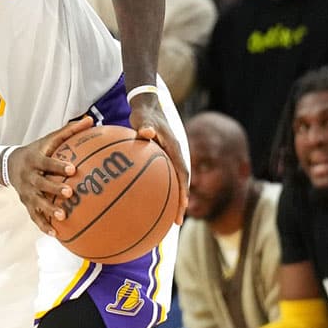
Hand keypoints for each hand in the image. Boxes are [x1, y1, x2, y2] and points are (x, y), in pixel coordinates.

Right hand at [7, 116, 93, 235]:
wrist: (10, 164)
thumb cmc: (37, 151)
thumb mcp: (48, 140)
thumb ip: (69, 132)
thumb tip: (91, 120)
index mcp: (34, 160)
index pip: (45, 163)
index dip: (57, 166)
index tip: (72, 169)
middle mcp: (28, 177)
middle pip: (40, 183)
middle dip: (53, 189)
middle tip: (69, 193)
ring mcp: (26, 192)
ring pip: (36, 202)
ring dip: (48, 210)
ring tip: (62, 217)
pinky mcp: (26, 203)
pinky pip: (34, 216)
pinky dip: (43, 225)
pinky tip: (56, 234)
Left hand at [130, 96, 188, 223]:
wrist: (146, 106)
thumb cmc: (144, 113)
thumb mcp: (144, 118)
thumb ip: (146, 125)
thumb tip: (146, 132)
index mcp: (175, 149)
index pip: (183, 173)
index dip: (183, 190)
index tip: (183, 206)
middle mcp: (174, 156)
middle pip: (180, 183)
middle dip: (180, 203)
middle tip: (176, 221)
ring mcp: (168, 158)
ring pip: (172, 183)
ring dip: (170, 200)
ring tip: (163, 219)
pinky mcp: (160, 159)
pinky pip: (161, 177)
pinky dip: (158, 190)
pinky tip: (145, 201)